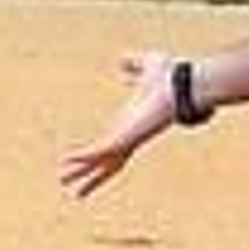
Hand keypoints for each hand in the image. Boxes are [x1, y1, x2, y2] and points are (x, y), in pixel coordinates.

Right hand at [58, 49, 177, 197]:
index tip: (89, 160)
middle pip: (109, 162)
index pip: (116, 144)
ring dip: (82, 171)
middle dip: (91, 175)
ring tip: (63, 182)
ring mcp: (130, 138)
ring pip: (102, 161)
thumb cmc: (173, 76)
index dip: (101, 153)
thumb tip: (121, 61)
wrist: (185, 84)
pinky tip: (67, 161)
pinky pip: (100, 149)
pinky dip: (83, 156)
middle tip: (73, 188)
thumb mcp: (146, 66)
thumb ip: (133, 66)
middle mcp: (132, 135)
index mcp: (135, 123)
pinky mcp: (127, 136)